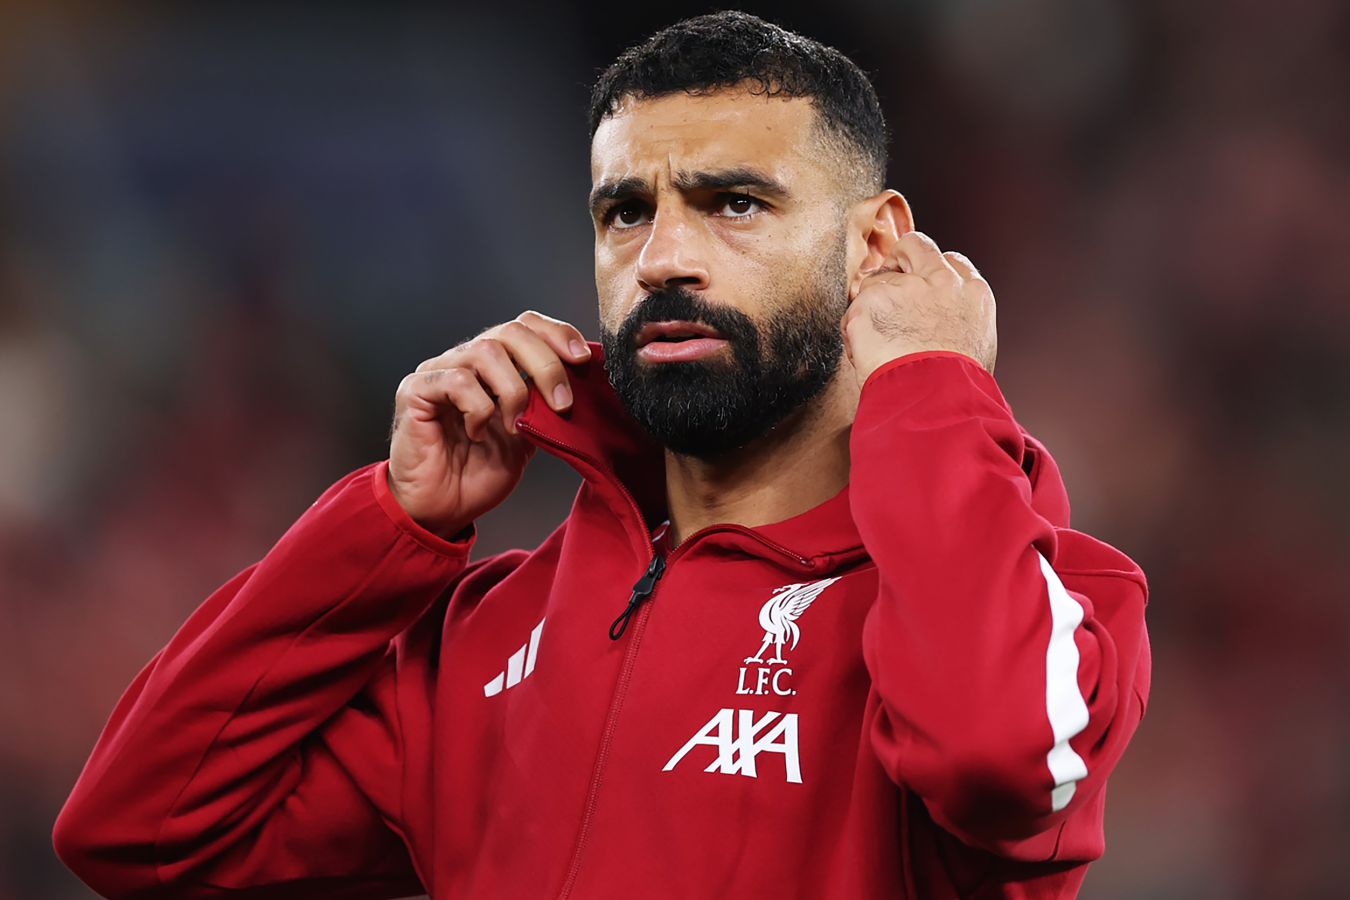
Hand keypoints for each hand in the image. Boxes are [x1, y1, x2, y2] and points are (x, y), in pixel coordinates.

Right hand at [388, 311, 590, 536]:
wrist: (441, 510)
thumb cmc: (477, 474)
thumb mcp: (528, 436)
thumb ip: (545, 406)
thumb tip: (582, 384)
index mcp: (494, 366)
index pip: (525, 325)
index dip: (557, 334)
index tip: (583, 360)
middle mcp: (465, 360)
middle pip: (511, 331)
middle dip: (546, 365)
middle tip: (562, 403)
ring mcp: (439, 371)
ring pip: (487, 352)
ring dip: (513, 391)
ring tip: (514, 427)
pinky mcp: (415, 390)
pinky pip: (456, 381)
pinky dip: (478, 409)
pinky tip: (476, 433)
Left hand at [841, 231, 996, 383]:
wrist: (936, 403)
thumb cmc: (958, 391)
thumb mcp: (978, 349)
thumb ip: (960, 323)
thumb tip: (944, 328)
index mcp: (973, 293)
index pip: (951, 262)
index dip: (929, 273)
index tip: (920, 288)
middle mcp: (942, 281)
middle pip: (914, 244)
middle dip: (898, 260)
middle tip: (887, 290)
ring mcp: (906, 288)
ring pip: (877, 281)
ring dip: (872, 307)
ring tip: (878, 346)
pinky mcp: (872, 300)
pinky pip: (853, 309)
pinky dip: (854, 330)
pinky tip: (866, 355)